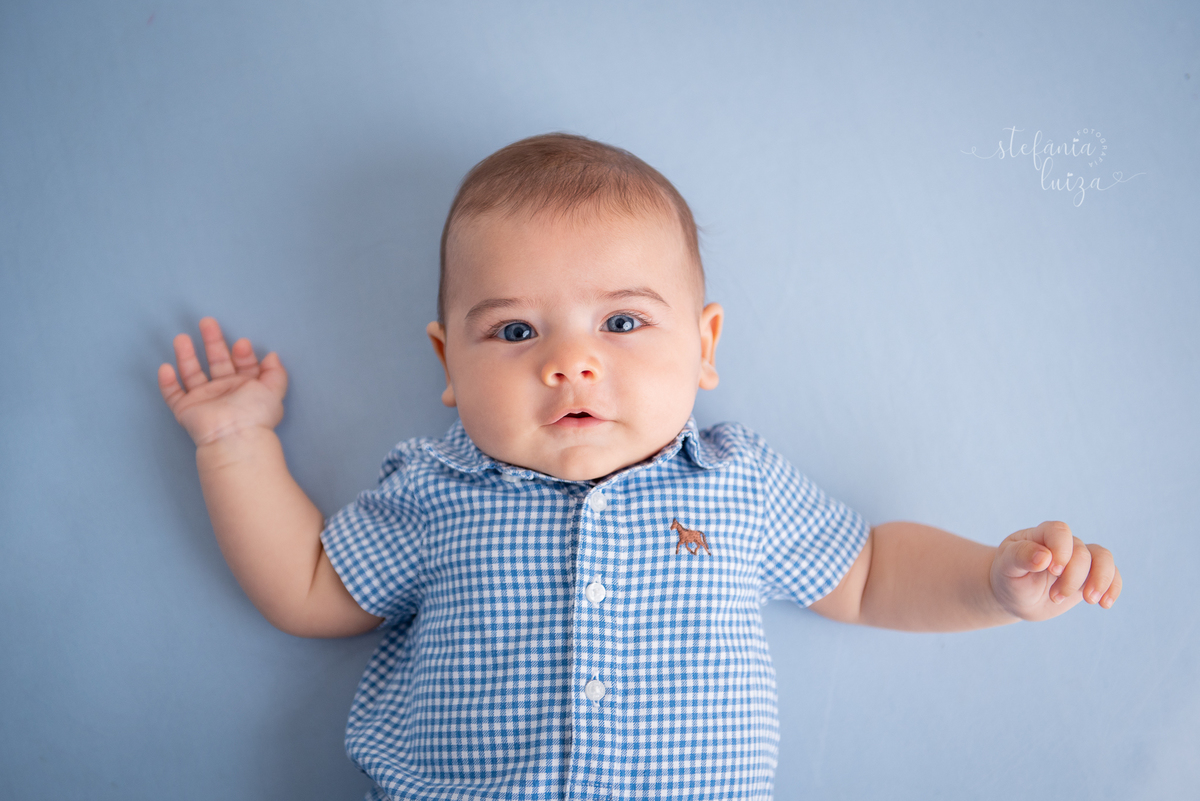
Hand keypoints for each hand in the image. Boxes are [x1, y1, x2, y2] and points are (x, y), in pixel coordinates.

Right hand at [158, 317, 287, 446]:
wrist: (234, 435)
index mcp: (246, 387)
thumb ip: (276, 371)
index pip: (242, 364)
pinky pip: (173, 394)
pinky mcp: (186, 410)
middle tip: (207, 322)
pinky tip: (166, 367)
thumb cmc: (255, 412)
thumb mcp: (274, 389)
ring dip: (186, 356)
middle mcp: (225, 391)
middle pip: (216, 362)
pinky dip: (167, 382)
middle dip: (212, 341)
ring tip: (181, 338)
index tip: (242, 344)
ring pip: (192, 373)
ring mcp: (204, 400)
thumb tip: (273, 355)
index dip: (243, 353)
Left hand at [990, 521, 1121, 621]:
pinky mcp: (1090, 576)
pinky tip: (1105, 604)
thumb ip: (1021, 556)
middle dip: (1072, 577)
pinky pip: (1112, 575)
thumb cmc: (1008, 577)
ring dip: (1100, 580)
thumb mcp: (1006, 566)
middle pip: (1081, 552)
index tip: (1052, 570)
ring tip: (1089, 600)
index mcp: (1040, 535)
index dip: (1061, 548)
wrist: (1015, 596)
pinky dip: (1113, 587)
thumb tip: (1045, 556)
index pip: (1059, 530)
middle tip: (1055, 597)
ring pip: (1103, 558)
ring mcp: (1079, 560)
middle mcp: (1064, 544)